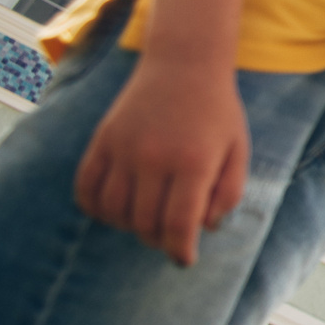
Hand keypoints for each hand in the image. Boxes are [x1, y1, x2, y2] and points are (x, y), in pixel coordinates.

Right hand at [74, 59, 249, 265]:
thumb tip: (204, 229)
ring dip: (128, 227)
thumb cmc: (217, 113)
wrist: (184, 65)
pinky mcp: (102, 141)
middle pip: (144, 223)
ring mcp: (123, 148)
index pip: (178, 225)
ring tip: (146, 221)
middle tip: (169, 239)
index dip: (179, 251)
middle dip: (158, 241)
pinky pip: (86, 189)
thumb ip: (229, 193)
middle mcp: (154, 157)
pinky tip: (114, 210)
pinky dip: (96, 209)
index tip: (183, 260)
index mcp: (193, 162)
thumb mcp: (238, 151)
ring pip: (113, 211)